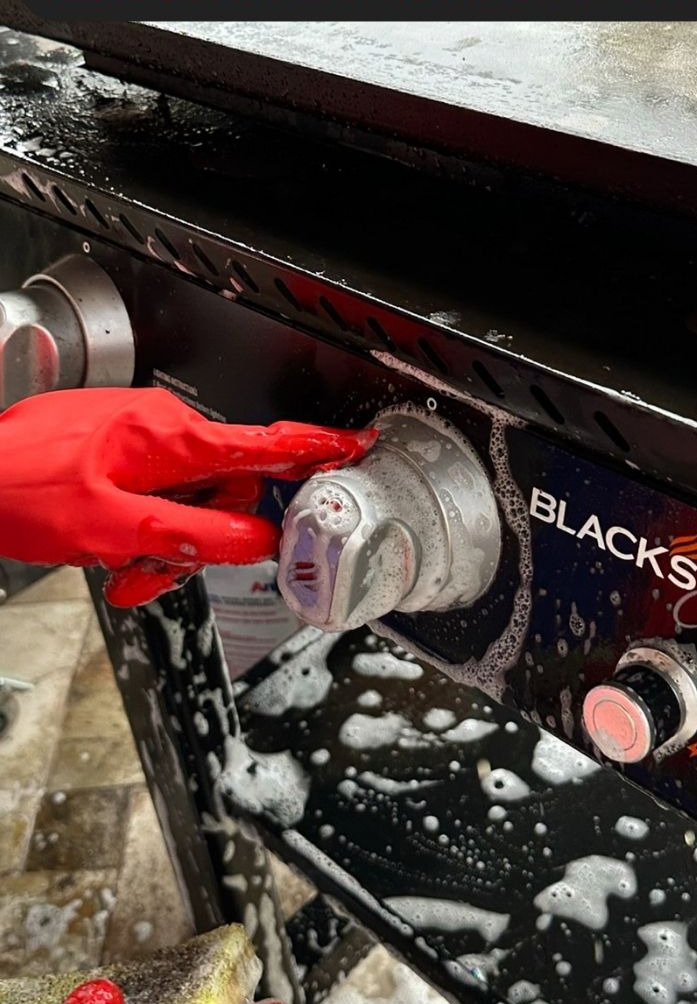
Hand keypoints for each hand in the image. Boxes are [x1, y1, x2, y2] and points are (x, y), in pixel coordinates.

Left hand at [0, 387, 375, 605]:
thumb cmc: (18, 489)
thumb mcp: (113, 529)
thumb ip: (194, 535)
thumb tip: (256, 538)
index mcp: (170, 437)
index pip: (263, 443)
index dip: (316, 450)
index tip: (355, 448)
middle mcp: (159, 428)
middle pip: (222, 490)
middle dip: (200, 541)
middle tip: (156, 575)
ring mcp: (134, 436)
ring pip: (184, 499)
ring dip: (160, 545)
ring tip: (118, 569)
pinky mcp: (113, 447)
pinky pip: (152, 491)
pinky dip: (137, 529)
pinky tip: (104, 548)